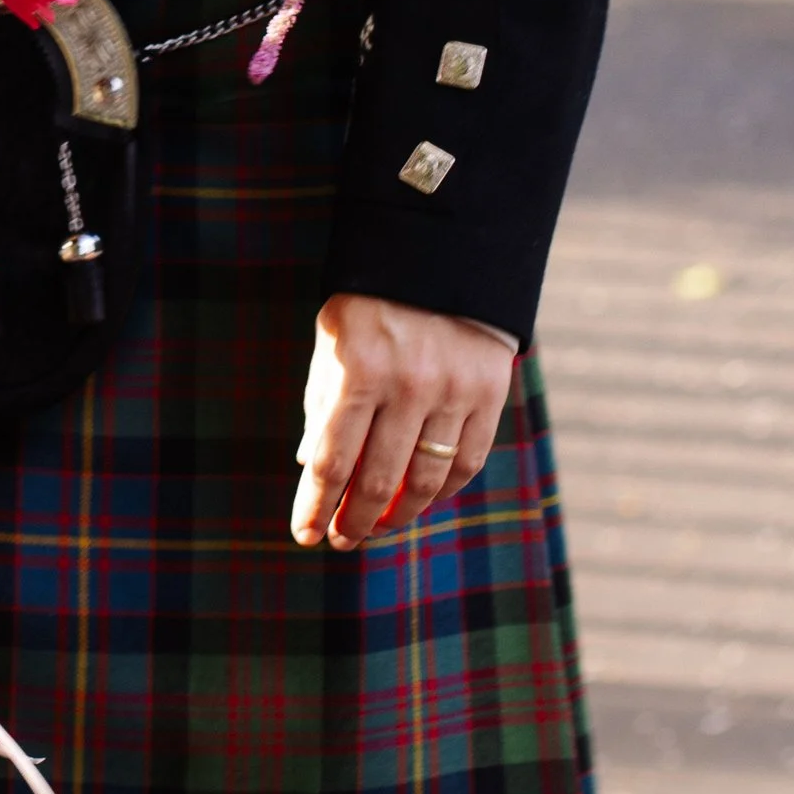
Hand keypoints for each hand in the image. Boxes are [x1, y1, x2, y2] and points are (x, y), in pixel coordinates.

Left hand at [291, 291, 513, 551]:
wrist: (442, 253)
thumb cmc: (373, 300)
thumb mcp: (332, 338)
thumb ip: (322, 399)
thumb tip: (310, 466)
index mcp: (358, 369)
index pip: (331, 460)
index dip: (315, 505)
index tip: (304, 534)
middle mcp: (407, 385)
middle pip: (377, 481)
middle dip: (355, 521)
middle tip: (342, 540)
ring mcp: (453, 392)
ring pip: (425, 481)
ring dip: (398, 516)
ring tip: (378, 528)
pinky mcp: (489, 393)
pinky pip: (468, 462)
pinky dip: (443, 491)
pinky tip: (423, 501)